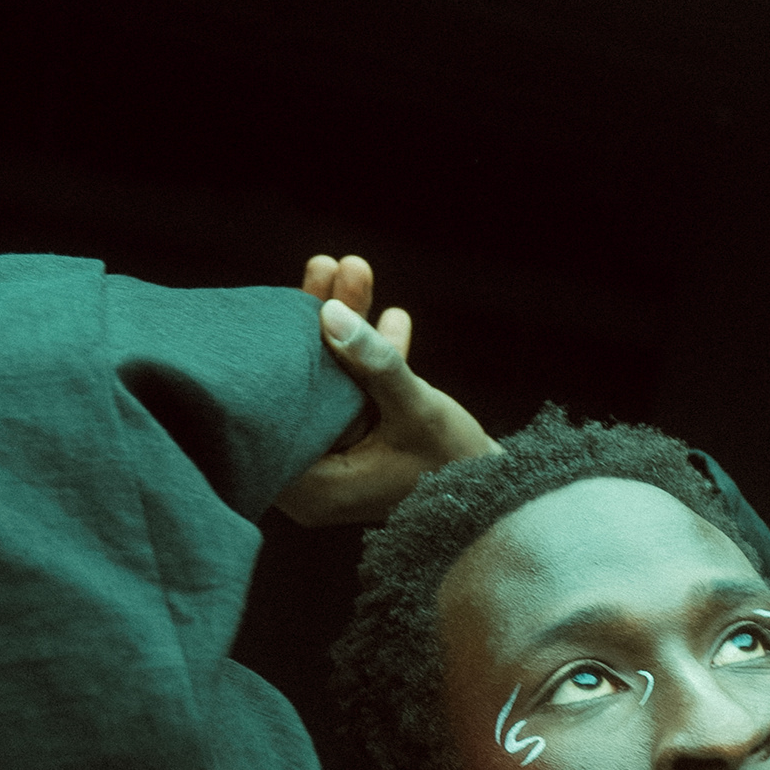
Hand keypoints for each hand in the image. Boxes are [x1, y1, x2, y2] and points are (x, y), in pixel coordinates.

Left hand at [274, 252, 498, 527]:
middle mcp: (314, 482)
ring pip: (325, 387)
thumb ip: (375, 362)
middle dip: (316, 325)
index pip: (272, 413)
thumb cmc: (456, 467)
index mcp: (314, 487)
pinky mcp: (358, 450)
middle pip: (298, 392)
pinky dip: (363, 359)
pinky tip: (387, 316)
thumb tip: (328, 312)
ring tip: (352, 269)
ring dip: (344, 330)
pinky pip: (348, 397)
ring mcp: (335, 465)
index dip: (275, 354)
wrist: (498, 503)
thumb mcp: (417, 408)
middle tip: (326, 266)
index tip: (284, 302)